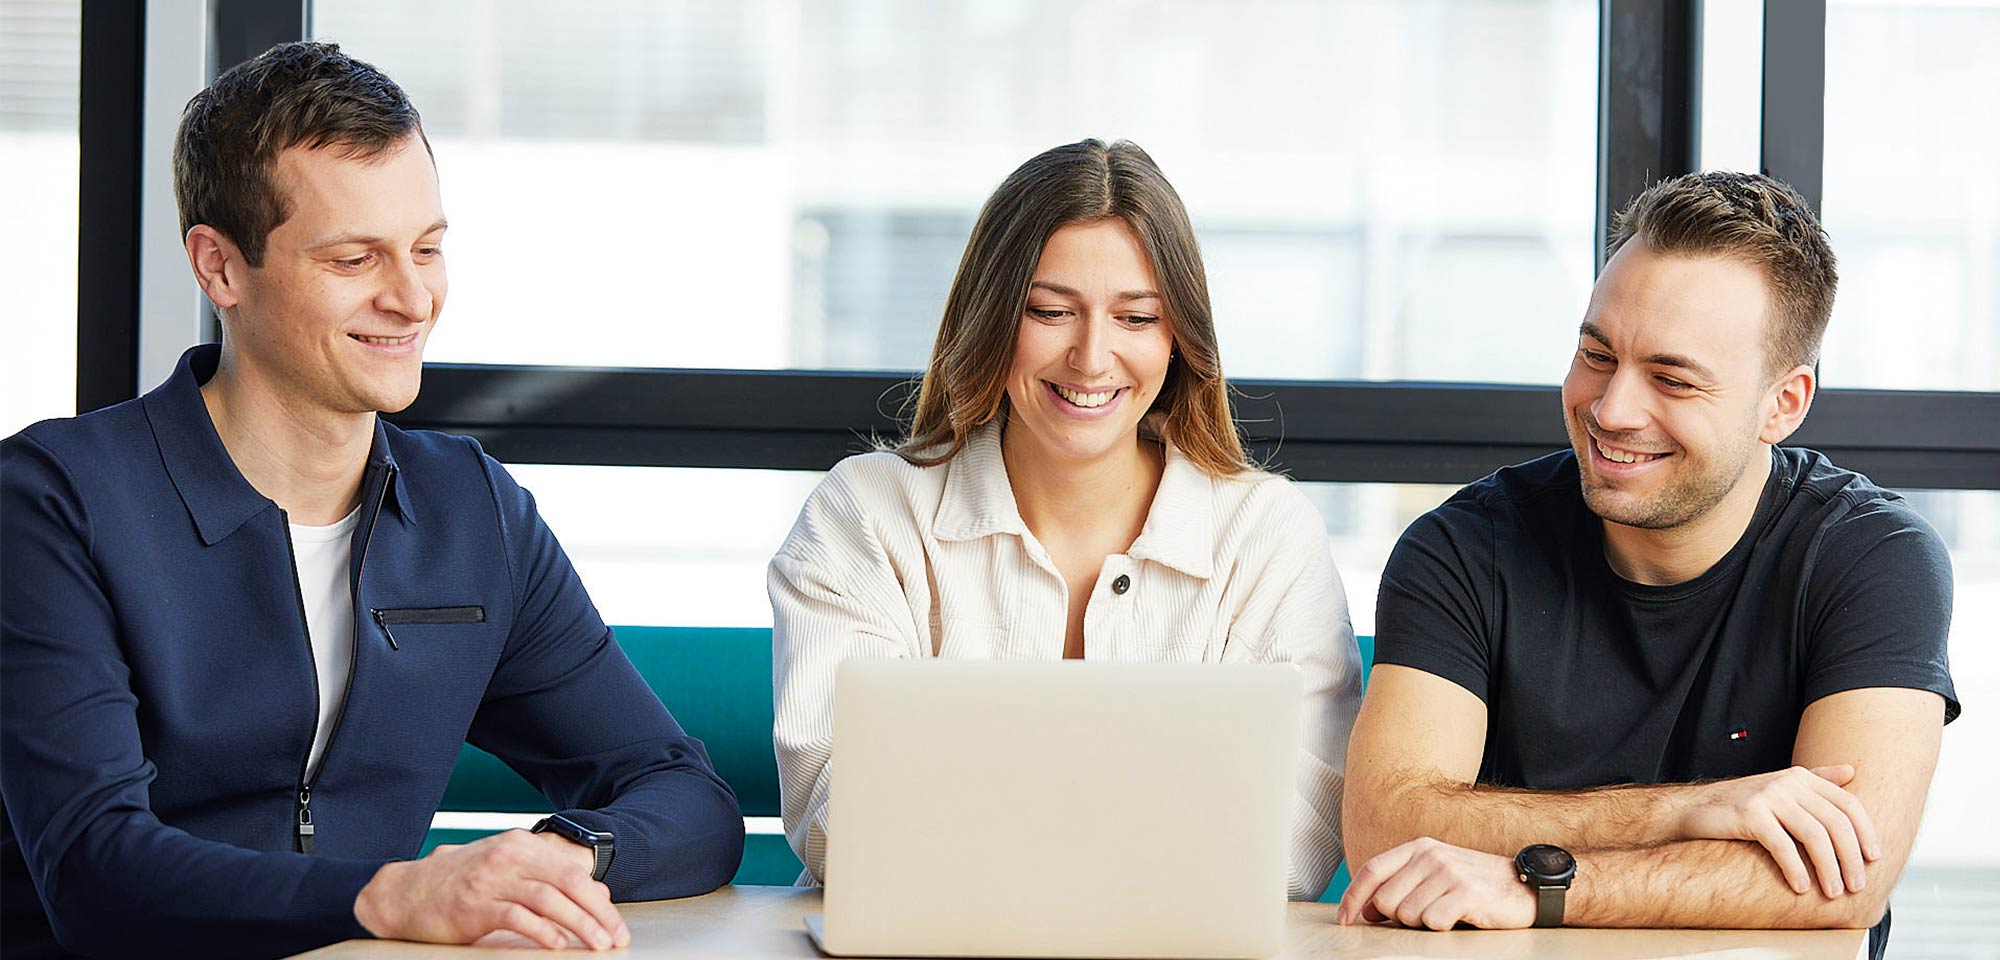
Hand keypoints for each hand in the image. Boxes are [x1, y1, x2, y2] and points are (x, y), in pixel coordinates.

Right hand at [353, 829, 630, 949]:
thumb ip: (548, 878)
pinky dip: (541, 930)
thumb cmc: (462, 883)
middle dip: (597, 914)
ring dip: (578, 924)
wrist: (406, 892)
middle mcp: (509, 856)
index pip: (573, 872)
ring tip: (596, 945)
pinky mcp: (473, 905)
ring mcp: (490, 879)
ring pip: (547, 898)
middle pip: (566, 882)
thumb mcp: (508, 870)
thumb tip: (598, 897)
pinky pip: (516, 915)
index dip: (601, 902)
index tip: (618, 928)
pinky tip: (557, 944)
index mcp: (521, 845)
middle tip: (615, 940)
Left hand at [1337, 837, 1535, 930]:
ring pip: (1407, 915)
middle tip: (1426, 913)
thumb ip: (1402, 884)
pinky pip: (1433, 922)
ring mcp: (1448, 872)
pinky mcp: (1466, 892)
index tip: (1346, 919)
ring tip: (1446, 913)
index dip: (1352, 897)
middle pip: (1385, 900)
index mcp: (1418, 848)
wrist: (1525, 885)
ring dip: (1423, 923)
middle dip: (1398, 917)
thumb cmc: (1476, 884)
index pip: (1371, 870)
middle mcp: (1430, 855)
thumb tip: (1367, 909)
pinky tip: (1459, 917)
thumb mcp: (1436, 873)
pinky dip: (1442, 927)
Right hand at [1675, 764, 1879, 897]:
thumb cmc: (1741, 805)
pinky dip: (1795, 869)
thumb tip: (1851, 771)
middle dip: (1850, 858)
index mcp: (1801, 777)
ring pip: (1814, 836)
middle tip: (1855, 886)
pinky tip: (1800, 887)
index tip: (1873, 859)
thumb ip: (1816, 779)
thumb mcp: (1781, 788)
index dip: (1866, 833)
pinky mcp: (1749, 814)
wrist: (1693, 809)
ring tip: (1832, 892)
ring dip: (1829, 869)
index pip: (1848, 804)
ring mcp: (1768, 796)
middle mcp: (1787, 782)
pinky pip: (1783, 845)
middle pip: (1835, 823)